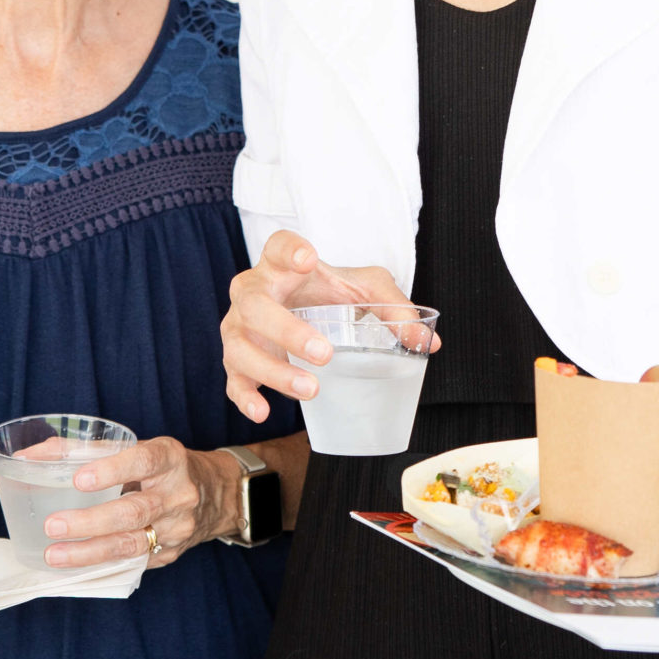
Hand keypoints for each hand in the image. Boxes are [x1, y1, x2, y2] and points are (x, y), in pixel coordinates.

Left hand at [39, 438, 236, 569]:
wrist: (215, 495)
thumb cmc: (163, 467)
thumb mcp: (138, 448)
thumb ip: (88, 450)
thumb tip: (31, 456)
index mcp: (170, 458)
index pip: (143, 461)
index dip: (111, 470)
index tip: (78, 479)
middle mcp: (178, 494)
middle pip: (134, 511)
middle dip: (90, 521)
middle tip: (53, 526)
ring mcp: (177, 528)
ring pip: (131, 544)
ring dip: (89, 552)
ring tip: (55, 554)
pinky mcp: (170, 553)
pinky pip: (132, 562)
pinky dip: (102, 565)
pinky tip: (76, 566)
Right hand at [221, 231, 433, 422]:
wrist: (298, 309)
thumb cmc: (326, 292)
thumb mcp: (363, 289)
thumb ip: (394, 306)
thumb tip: (426, 341)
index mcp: (279, 266)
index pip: (276, 247)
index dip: (288, 252)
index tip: (309, 259)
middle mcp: (251, 293)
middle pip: (254, 304)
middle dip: (286, 330)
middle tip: (324, 352)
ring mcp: (239, 328)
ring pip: (240, 347)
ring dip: (273, 370)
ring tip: (310, 388)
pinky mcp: (238, 360)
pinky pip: (233, 380)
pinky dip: (245, 397)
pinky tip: (263, 411)